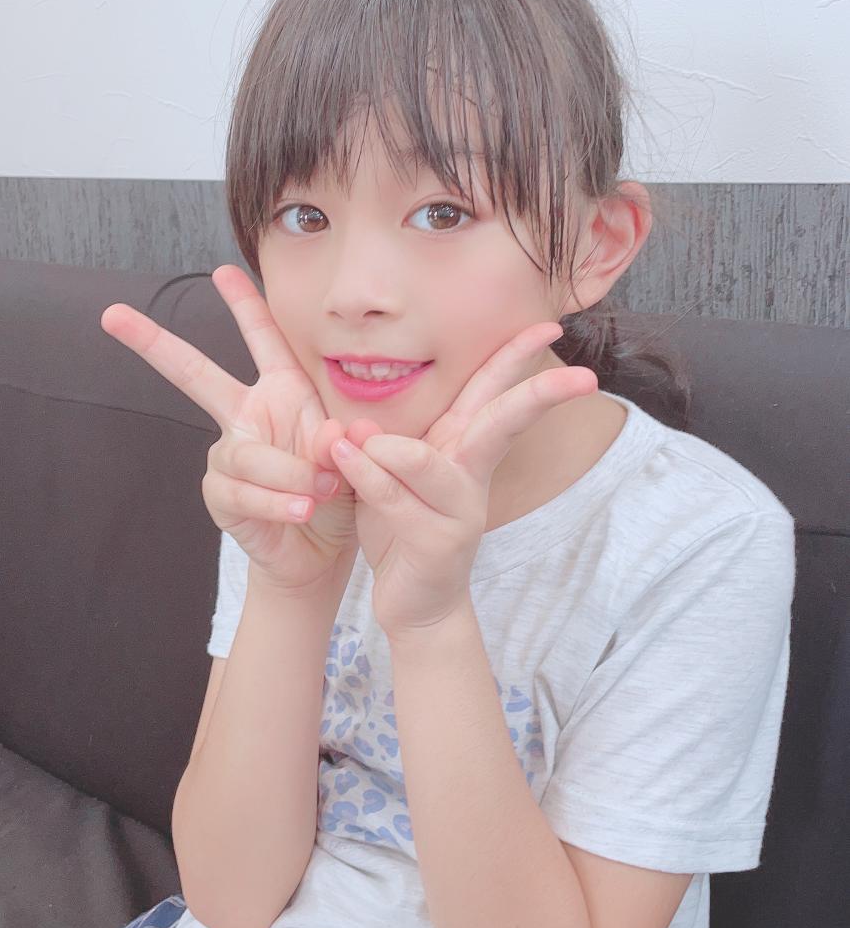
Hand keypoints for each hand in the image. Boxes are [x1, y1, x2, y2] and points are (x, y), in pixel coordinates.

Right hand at [99, 264, 359, 597]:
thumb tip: (329, 436)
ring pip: (247, 455)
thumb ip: (340, 443)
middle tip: (112, 314)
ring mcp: (228, 454)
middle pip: (194, 374)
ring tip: (321, 492)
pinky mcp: (219, 495)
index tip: (223, 270)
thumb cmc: (338, 494)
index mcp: (282, 392)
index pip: (264, 341)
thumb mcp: (351, 460)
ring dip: (289, 474)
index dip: (245, 306)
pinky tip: (301, 511)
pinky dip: (277, 503)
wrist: (320, 550)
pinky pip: (243, 492)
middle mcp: (246, 416)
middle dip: (153, 343)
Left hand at [324, 323, 598, 639]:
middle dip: (541, 395)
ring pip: (430, 463)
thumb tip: (358, 423)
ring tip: (345, 441)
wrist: (413, 604)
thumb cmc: (402, 529)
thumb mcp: (392, 475)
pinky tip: (342, 458)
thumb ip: (379, 444)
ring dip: (387, 450)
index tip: (551, 323)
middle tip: (585, 376)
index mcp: (463, 447)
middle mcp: (471, 474)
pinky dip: (366, 476)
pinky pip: (396, 499)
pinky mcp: (438, 543)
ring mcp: (460, 510)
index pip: (495, 392)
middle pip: (505, 423)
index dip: (519, 357)